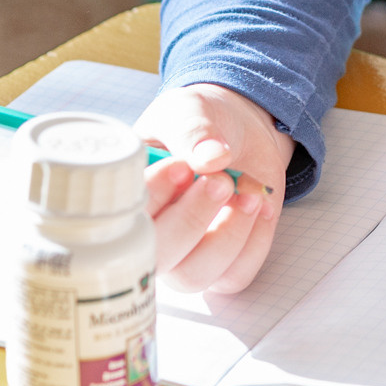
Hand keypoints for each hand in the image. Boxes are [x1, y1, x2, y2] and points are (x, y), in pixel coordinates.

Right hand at [135, 82, 295, 294]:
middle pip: (158, 256)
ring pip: (196, 275)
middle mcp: (150, 235)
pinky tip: (261, 205)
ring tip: (250, 192)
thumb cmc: (200, 122)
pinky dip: (254, 243)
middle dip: (192, 219)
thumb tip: (212, 156)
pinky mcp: (223, 263)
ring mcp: (185, 255)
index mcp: (127, 197)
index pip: (125, 216)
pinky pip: (235, 275)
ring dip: (229, 235)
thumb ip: (194, 130)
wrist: (240, 130)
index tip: (182, 166)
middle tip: (220, 180)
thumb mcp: (190, 110)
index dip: (154, 197)